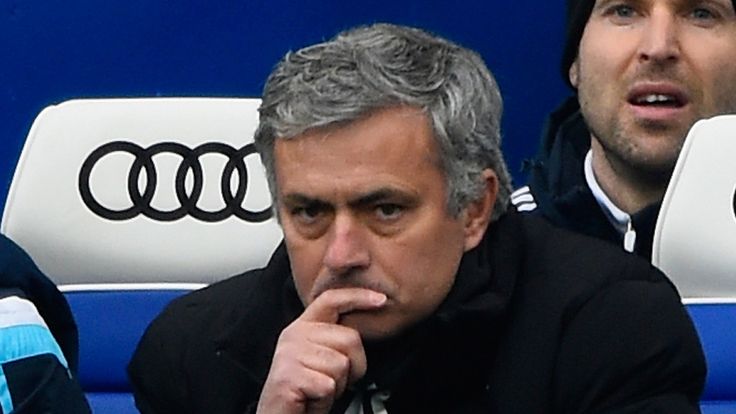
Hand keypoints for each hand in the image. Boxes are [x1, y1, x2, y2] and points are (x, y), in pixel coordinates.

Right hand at [256, 288, 386, 413]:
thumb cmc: (304, 392)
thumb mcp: (320, 358)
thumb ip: (334, 339)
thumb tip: (361, 327)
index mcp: (302, 327)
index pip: (331, 300)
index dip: (357, 296)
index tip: (380, 299)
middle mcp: (294, 335)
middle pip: (349, 338)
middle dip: (353, 367)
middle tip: (332, 382)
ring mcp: (289, 354)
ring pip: (341, 365)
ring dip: (337, 387)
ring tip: (317, 391)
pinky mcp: (288, 376)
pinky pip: (328, 385)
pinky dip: (325, 401)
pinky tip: (310, 400)